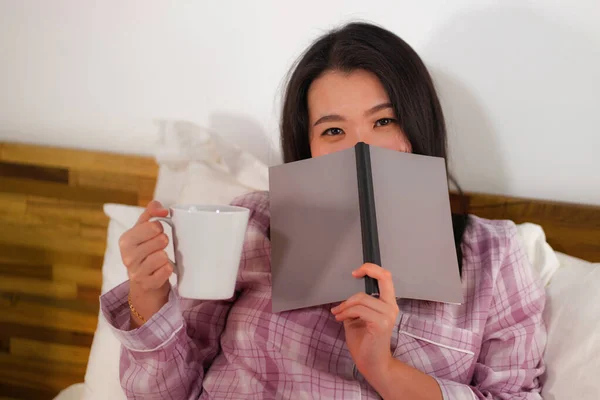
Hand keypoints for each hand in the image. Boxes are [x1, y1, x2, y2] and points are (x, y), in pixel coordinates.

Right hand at [118, 200, 170, 324]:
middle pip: (161, 240)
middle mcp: (127, 256)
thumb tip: (161, 208)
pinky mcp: (146, 284)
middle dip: (163, 242)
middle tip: (158, 248)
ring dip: (165, 258)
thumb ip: (151, 212)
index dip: (159, 228)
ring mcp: (135, 272)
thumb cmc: (145, 252)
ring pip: (163, 256)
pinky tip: (160, 271)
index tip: (155, 233)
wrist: (143, 283)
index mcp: (125, 240)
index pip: (153, 226)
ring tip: (158, 260)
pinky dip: (167, 270)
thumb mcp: (143, 230)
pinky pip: (166, 271)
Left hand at [331, 263, 398, 380]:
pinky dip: (345, 312)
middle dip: (365, 273)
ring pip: (361, 298)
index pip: (386, 278)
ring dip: (345, 305)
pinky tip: (340, 318)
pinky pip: (358, 310)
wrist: (372, 364)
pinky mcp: (381, 324)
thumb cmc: (365, 342)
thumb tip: (345, 296)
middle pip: (381, 280)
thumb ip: (357, 305)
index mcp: (388, 304)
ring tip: (337, 313)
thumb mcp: (358, 318)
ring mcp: (388, 315)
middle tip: (350, 279)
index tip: (357, 272)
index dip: (372, 269)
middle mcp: (391, 307)